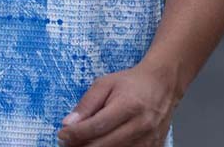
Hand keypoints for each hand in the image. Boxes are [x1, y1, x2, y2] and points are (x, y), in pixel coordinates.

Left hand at [56, 62, 179, 146]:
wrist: (162, 86)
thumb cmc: (131, 83)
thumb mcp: (105, 84)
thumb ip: (86, 104)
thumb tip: (68, 123)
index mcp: (127, 106)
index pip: (97, 126)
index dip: (76, 134)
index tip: (62, 135)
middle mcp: (140, 126)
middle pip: (105, 146)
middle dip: (81, 146)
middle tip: (68, 143)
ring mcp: (148, 141)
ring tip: (82, 144)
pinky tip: (101, 145)